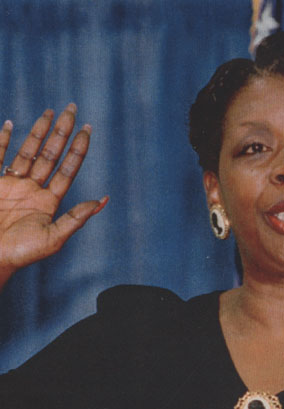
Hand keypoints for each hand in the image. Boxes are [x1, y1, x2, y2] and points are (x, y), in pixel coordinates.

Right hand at [0, 104, 106, 284]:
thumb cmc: (21, 253)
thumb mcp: (53, 238)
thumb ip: (76, 219)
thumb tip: (102, 200)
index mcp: (50, 200)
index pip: (68, 168)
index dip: (78, 149)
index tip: (87, 129)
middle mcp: (34, 189)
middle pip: (51, 154)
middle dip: (62, 132)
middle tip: (72, 108)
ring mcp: (13, 185)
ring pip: (28, 152)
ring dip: (39, 132)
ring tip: (50, 112)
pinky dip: (2, 141)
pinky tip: (10, 124)